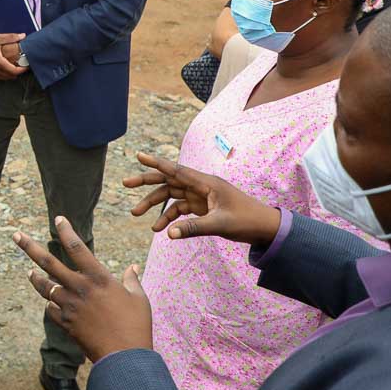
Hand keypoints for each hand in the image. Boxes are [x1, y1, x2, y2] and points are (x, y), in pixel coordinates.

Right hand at [0, 17, 26, 80]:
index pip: (13, 71)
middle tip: (22, 66)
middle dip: (17, 72)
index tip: (26, 66)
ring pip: (2, 78)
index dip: (22, 70)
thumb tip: (23, 35)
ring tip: (15, 68)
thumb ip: (11, 37)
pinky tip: (4, 69)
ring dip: (9, 75)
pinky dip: (2, 75)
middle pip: (9, 76)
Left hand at [13, 217, 150, 361]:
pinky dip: (50, 305)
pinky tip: (50, 303)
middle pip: (48, 262)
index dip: (65, 230)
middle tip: (16, 236)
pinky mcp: (65, 323)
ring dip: (35, 278)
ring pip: (44, 287)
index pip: (76, 246)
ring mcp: (69, 306)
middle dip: (29, 247)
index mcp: (98, 277)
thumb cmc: (136, 326)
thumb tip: (132, 268)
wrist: (123, 357)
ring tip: (29, 272)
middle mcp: (79, 288)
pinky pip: (51, 310)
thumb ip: (131, 281)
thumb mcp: (139, 299)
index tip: (58, 219)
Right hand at [125, 152, 280, 245]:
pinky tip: (160, 229)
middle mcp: (201, 186)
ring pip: (171, 195)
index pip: (176, 170)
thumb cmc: (247, 221)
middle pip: (169, 180)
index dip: (156, 163)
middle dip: (147, 182)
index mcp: (206, 182)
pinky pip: (180, 209)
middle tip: (125, 183)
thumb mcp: (220, 224)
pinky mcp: (203, 208)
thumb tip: (168, 234)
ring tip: (136, 214)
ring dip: (154, 204)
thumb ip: (193, 228)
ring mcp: (201, 197)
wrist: (265, 228)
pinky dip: (169, 217)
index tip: (138, 155)